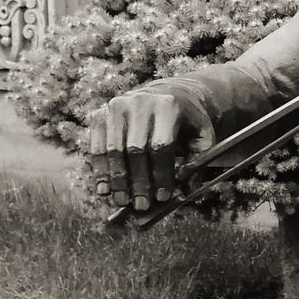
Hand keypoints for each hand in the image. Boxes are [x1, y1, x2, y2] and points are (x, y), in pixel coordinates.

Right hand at [86, 86, 213, 211]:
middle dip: (139, 181)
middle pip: (135, 149)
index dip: (161, 173)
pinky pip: (97, 147)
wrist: (167, 93)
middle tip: (142, 205)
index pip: (161, 145)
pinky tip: (105, 189)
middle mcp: (140, 102)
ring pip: (114, 150)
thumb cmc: (186, 120)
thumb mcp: (202, 134)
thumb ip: (199, 159)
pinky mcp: (100, 114)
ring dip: (118, 180)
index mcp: (168, 105)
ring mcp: (117, 106)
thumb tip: (185, 189)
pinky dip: (100, 171)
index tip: (163, 196)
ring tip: (123, 202)